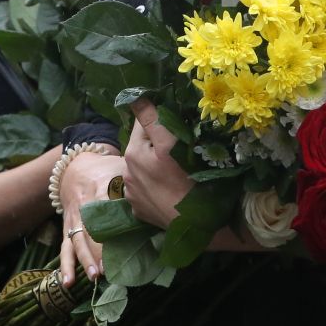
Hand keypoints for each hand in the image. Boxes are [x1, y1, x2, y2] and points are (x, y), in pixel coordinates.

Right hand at [58, 150, 123, 286]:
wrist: (76, 167)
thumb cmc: (107, 169)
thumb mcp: (121, 167)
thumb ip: (135, 182)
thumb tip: (156, 201)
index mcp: (99, 187)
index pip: (105, 208)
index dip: (111, 227)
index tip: (121, 245)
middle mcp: (84, 205)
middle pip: (89, 229)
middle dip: (98, 250)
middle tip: (109, 269)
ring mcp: (73, 219)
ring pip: (77, 240)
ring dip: (85, 259)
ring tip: (95, 277)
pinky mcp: (67, 228)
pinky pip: (65, 248)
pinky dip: (66, 266)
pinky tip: (68, 282)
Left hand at [123, 101, 192, 227]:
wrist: (198, 227)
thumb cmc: (191, 183)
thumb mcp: (174, 146)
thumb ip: (152, 120)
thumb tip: (135, 98)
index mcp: (133, 152)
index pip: (142, 121)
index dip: (159, 119)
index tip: (176, 125)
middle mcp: (126, 171)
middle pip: (142, 145)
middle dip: (157, 144)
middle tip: (180, 152)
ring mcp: (132, 193)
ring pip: (144, 167)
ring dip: (154, 164)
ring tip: (175, 174)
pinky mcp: (138, 210)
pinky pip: (145, 188)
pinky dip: (154, 185)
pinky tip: (169, 191)